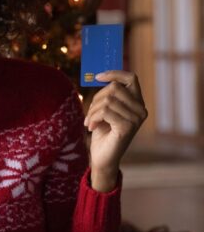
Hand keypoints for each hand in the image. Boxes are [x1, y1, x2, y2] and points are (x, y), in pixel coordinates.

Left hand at [84, 70, 147, 190]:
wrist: (102, 158)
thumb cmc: (102, 132)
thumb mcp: (105, 109)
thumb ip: (107, 95)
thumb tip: (100, 75)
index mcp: (137, 103)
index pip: (131, 78)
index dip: (114, 74)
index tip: (97, 77)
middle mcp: (141, 110)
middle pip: (114, 88)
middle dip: (96, 99)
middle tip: (90, 113)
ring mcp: (136, 119)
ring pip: (108, 100)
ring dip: (92, 110)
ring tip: (89, 121)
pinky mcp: (127, 127)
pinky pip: (105, 111)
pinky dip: (93, 117)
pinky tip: (91, 127)